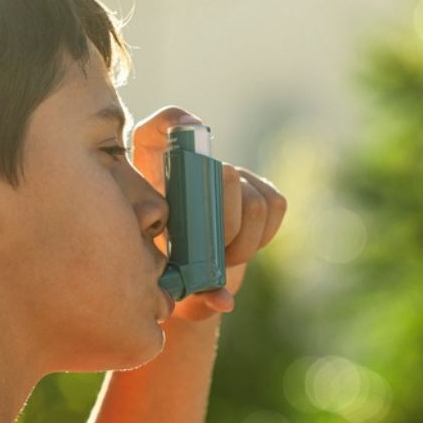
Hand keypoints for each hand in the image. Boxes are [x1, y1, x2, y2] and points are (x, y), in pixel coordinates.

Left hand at [131, 107, 287, 321]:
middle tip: (214, 255)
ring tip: (226, 260)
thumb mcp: (158, 284)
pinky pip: (273, 204)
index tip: (190, 132)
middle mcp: (192, 164)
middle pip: (220, 172)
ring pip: (251, 198)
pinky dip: (262, 233)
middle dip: (223, 222)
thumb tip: (223, 299)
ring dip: (242, 238)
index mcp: (149, 171)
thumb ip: (187, 290)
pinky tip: (243, 248)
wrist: (183, 283)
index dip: (176, 123)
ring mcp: (229, 175)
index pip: (162, 126)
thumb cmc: (156, 276)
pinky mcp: (259, 189)